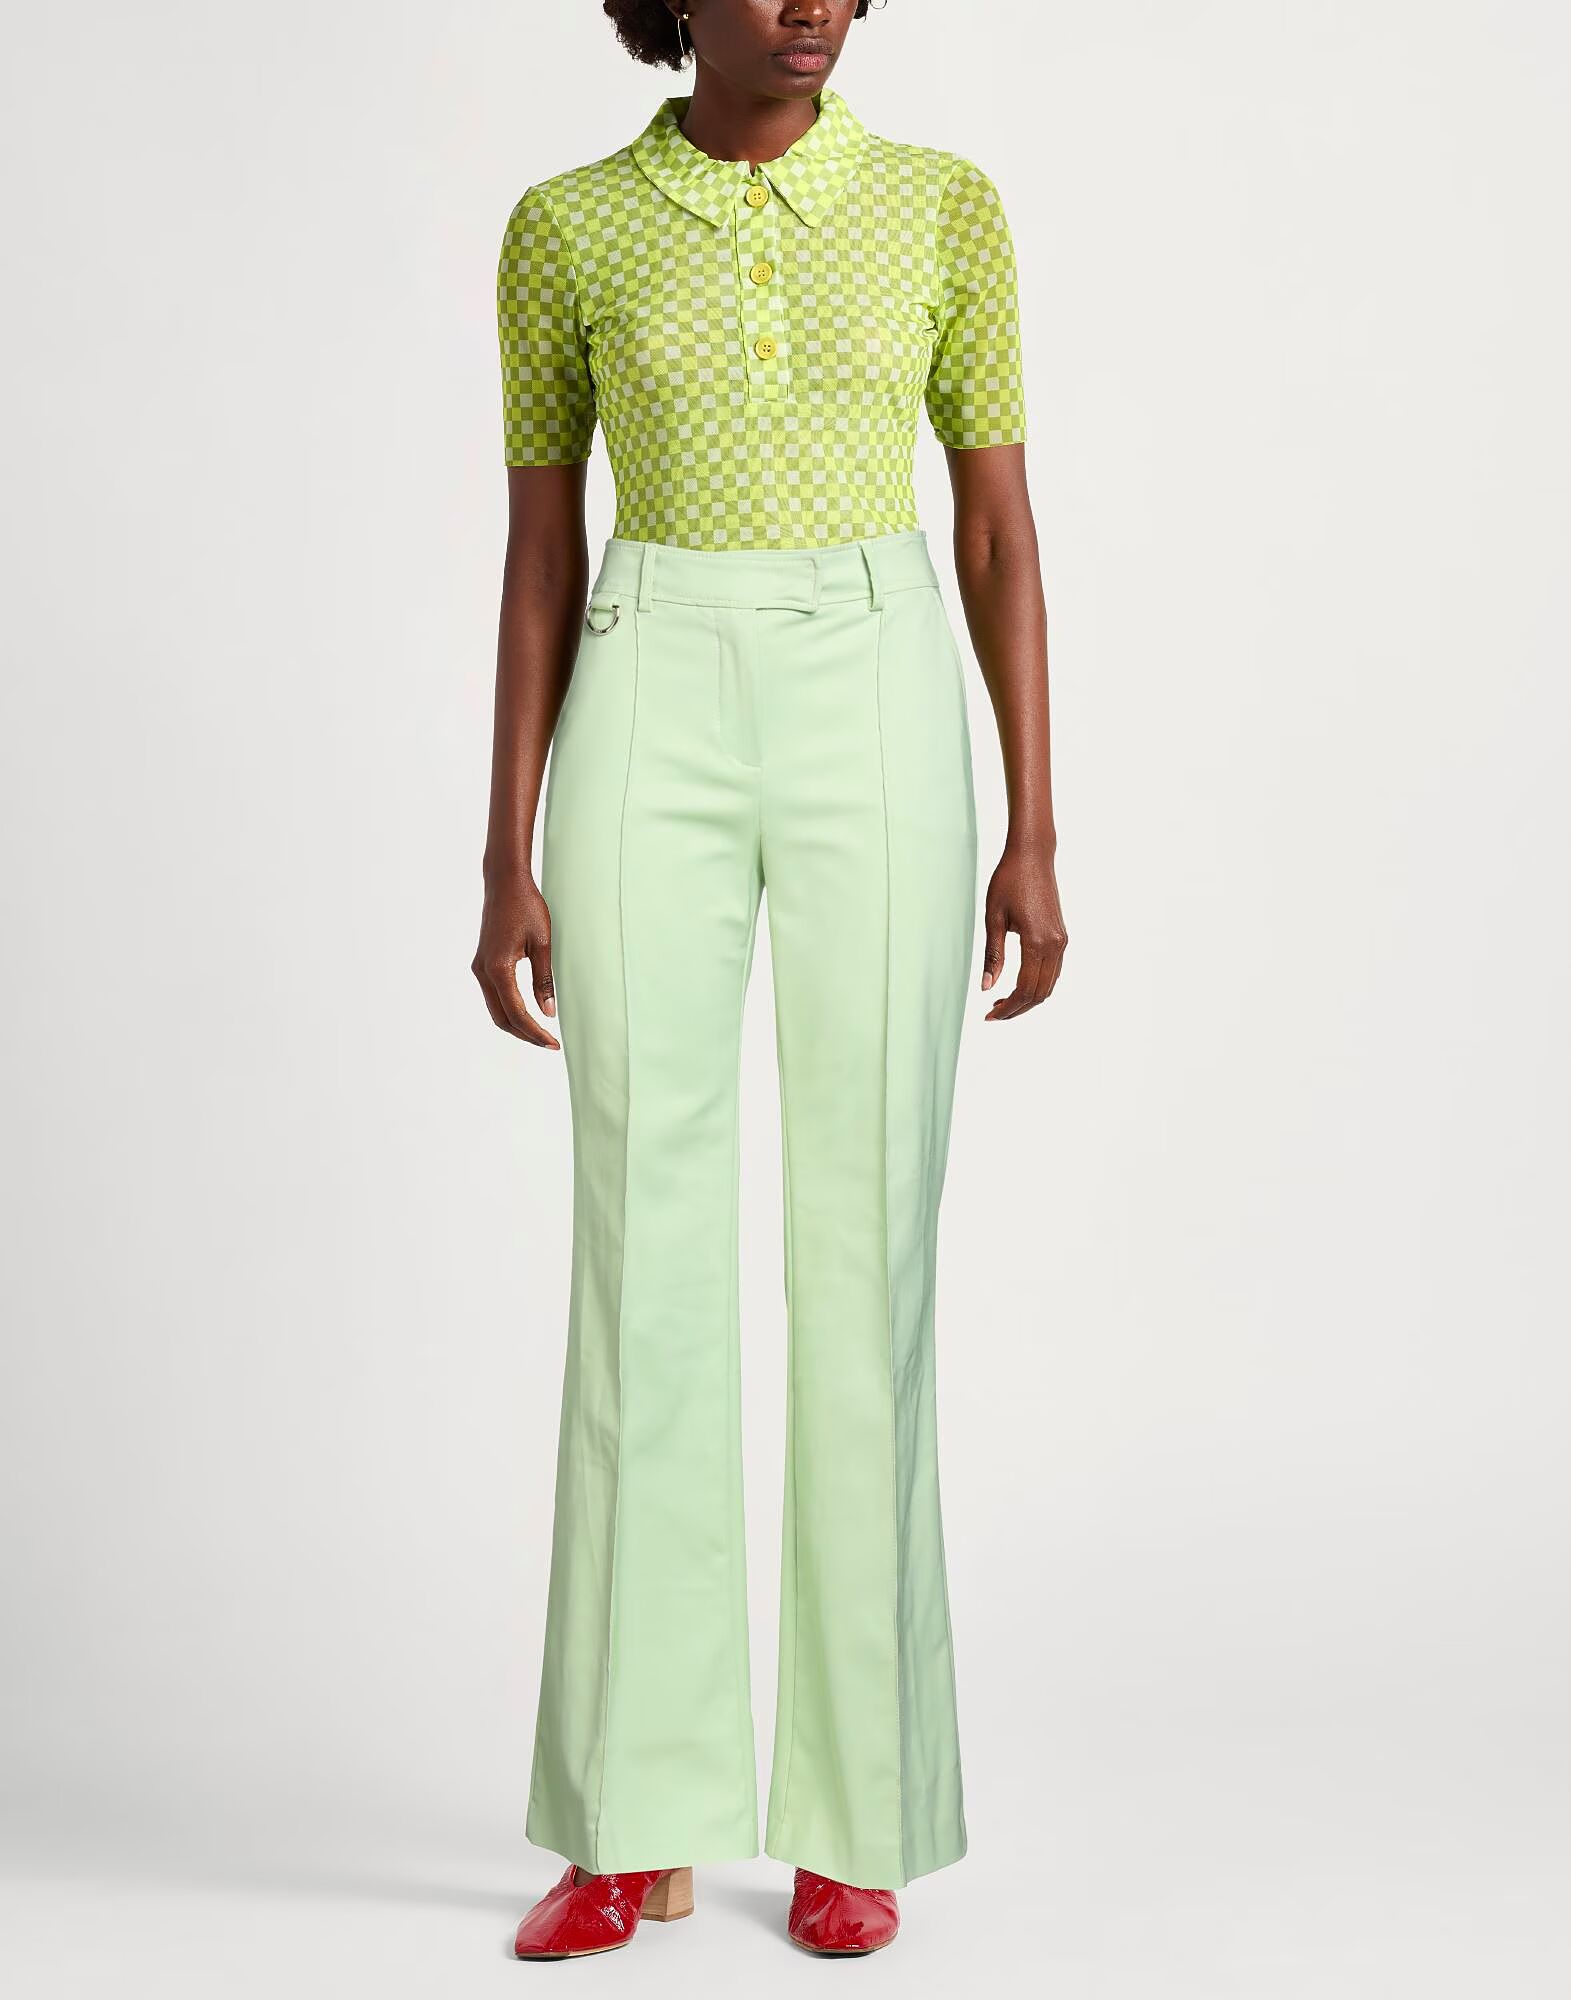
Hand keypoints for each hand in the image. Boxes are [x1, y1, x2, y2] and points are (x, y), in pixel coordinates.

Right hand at [472, 871, 559, 1049]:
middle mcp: (483, 972)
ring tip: (540, 1031)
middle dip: (525, 1034)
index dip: (535, 1032)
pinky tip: (526, 1011)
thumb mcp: (542, 944)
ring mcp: (479, 968)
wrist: (505, 883)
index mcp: (498, 969)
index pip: (517, 1014)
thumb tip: (549, 1012)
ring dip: (516, 1024)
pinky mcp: (482, 963)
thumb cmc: (527, 907)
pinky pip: (493, 995)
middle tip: (549, 1042)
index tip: (554, 1043)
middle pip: (501, 1018)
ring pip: (495, 1009)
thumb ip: (544, 981)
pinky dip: (508, 1009)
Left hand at [981, 843, 1066, 1019]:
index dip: (1007, 1008)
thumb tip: (986, 987)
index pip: (1024, 989)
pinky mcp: (1061, 936)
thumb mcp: (993, 918)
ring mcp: (1061, 941)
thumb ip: (992, 956)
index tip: (989, 1015)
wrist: (1033, 855)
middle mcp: (1055, 944)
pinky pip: (1053, 971)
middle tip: (993, 1014)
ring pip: (1048, 984)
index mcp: (1037, 942)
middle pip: (1039, 992)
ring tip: (1002, 1003)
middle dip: (1017, 1009)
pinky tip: (1018, 985)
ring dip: (1027, 998)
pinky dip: (1037, 985)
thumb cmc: (1009, 881)